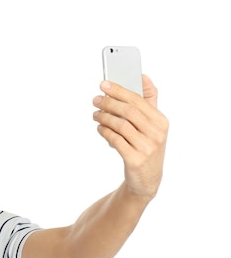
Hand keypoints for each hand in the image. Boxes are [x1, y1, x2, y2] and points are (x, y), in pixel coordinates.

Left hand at [93, 76, 168, 199]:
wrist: (147, 180)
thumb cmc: (147, 148)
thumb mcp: (153, 126)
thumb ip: (149, 102)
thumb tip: (143, 77)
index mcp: (161, 121)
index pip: (138, 100)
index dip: (120, 90)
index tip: (104, 84)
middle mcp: (156, 133)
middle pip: (129, 111)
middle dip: (109, 103)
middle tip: (96, 100)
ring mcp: (146, 147)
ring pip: (121, 126)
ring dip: (104, 118)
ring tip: (95, 115)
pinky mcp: (135, 160)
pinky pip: (116, 141)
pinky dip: (105, 132)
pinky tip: (99, 128)